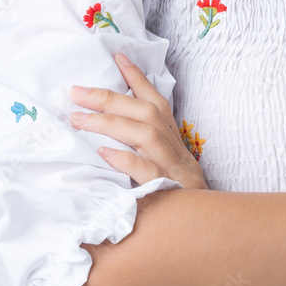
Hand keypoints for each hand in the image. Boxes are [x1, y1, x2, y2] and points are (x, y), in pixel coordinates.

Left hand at [69, 51, 207, 190]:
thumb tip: (108, 130)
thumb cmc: (177, 195)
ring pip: (146, 135)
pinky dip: (126, 160)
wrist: (209, 229)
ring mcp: (174, 168)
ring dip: (110, 123)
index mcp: (172, 138)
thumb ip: (142, 146)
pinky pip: (148, 172)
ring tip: (78, 119)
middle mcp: (175, 146)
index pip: (156, 100)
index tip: (117, 56)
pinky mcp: (170, 191)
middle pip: (146, 112)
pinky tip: (104, 154)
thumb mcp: (164, 165)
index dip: (138, 77)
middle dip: (110, 98)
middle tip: (76, 92)